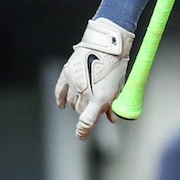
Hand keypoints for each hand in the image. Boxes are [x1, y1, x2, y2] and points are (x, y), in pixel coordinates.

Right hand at [55, 18, 133, 139]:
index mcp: (100, 98)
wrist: (107, 43)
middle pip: (80, 111)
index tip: (82, 136)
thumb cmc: (117, 64)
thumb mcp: (120, 86)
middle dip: (87, 111)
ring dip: (78, 104)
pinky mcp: (67, 74)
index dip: (83, 131)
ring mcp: (74, 83)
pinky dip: (60, 99)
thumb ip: (114, 104)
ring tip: (86, 99)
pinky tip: (62, 105)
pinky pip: (60, 91)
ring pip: (71, 102)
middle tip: (94, 107)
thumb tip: (112, 118)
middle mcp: (85, 93)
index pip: (86, 121)